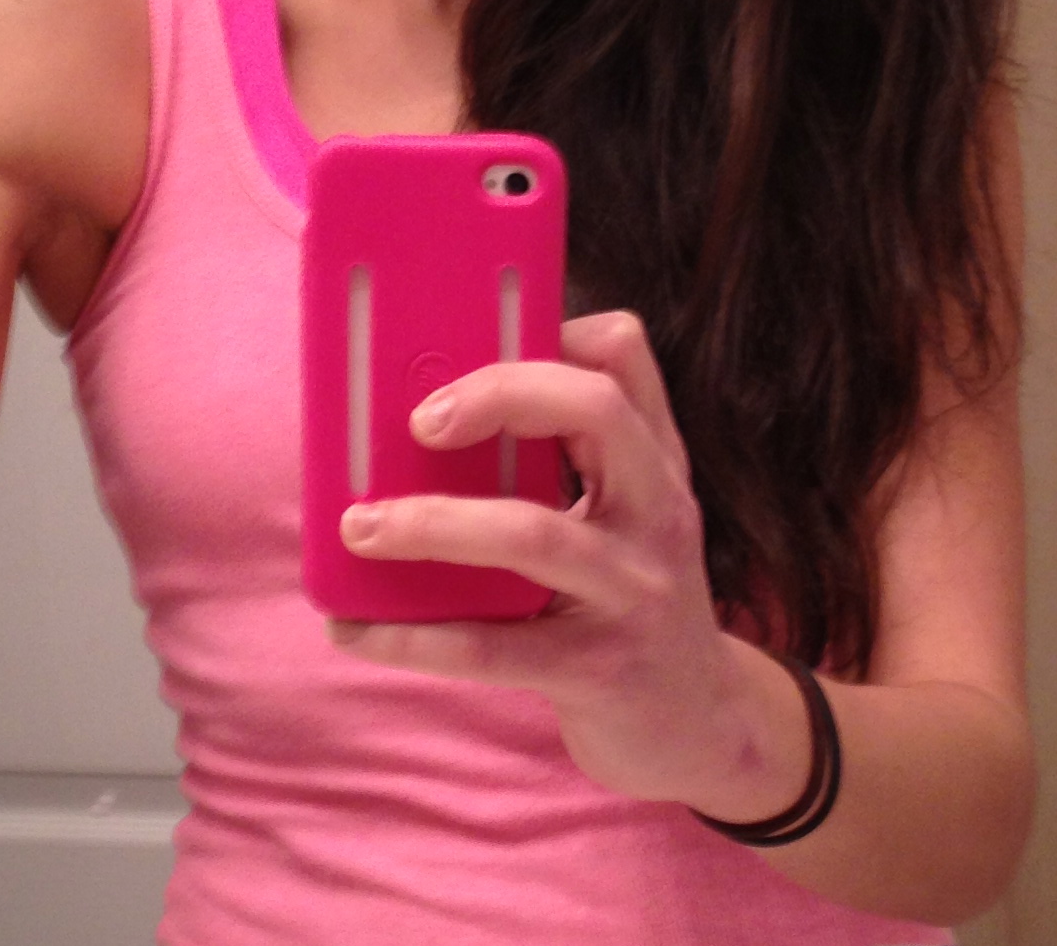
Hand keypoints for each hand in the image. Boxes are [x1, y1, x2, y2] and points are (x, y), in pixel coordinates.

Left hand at [328, 310, 801, 815]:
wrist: (701, 727)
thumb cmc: (631, 601)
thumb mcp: (624, 517)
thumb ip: (561, 465)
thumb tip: (421, 425)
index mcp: (655, 460)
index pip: (623, 357)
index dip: (552, 329)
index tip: (477, 342)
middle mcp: (656, 511)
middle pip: (595, 409)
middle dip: (497, 396)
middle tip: (420, 422)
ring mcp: (632, 590)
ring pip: (532, 530)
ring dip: (431, 523)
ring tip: (359, 527)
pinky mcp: (596, 670)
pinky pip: (493, 647)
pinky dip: (411, 636)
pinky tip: (356, 630)